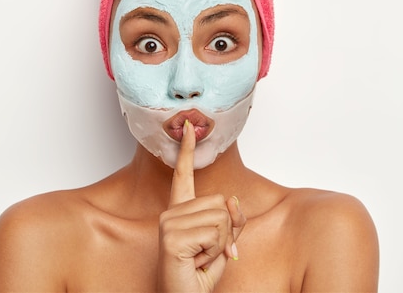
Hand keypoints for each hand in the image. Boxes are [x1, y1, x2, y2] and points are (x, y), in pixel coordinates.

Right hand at [157, 120, 245, 291]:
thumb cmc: (197, 276)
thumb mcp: (223, 245)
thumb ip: (231, 221)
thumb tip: (232, 200)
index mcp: (180, 212)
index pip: (183, 175)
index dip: (187, 150)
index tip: (189, 126)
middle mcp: (171, 214)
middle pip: (220, 203)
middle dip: (226, 232)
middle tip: (207, 252)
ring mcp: (169, 225)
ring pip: (221, 219)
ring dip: (221, 245)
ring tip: (200, 258)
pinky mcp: (172, 238)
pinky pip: (215, 234)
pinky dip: (216, 253)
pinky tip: (196, 262)